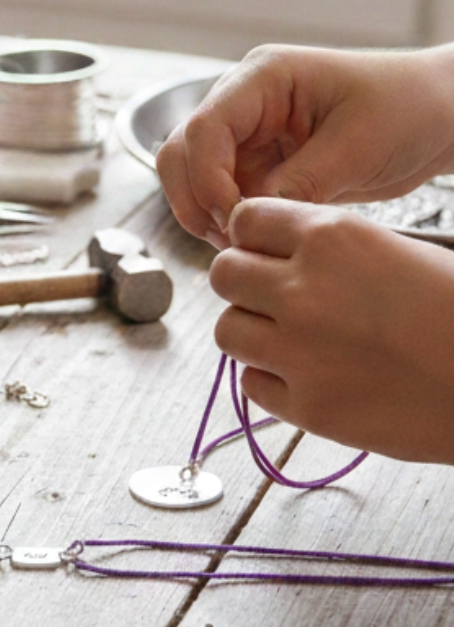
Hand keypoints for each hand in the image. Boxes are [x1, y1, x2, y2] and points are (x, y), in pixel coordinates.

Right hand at [157, 44, 453, 247]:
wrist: (440, 118)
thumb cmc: (410, 108)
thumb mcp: (357, 146)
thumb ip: (300, 182)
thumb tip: (250, 220)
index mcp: (264, 78)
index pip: (204, 128)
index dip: (207, 179)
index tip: (234, 218)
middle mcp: (245, 103)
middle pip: (180, 153)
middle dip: (194, 200)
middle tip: (230, 240)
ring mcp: (248, 136)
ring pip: (193, 181)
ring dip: (207, 216)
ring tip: (245, 244)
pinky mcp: (259, 166)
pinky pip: (223, 198)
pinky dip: (229, 223)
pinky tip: (256, 240)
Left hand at [209, 198, 453, 462]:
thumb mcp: (402, 250)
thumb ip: (334, 249)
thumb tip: (278, 254)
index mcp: (333, 237)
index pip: (245, 220)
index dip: (254, 238)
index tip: (269, 253)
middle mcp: (304, 289)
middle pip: (223, 274)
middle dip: (244, 284)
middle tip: (275, 299)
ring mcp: (299, 351)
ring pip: (228, 329)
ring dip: (252, 333)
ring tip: (294, 340)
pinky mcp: (307, 406)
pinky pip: (252, 383)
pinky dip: (272, 380)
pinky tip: (313, 376)